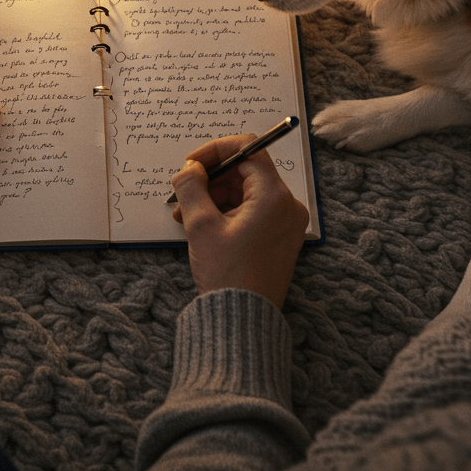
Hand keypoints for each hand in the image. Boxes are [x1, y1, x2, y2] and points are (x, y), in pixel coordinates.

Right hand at [170, 134, 308, 308]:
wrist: (243, 320)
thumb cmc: (227, 274)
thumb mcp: (201, 226)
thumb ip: (192, 188)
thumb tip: (189, 169)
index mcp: (274, 197)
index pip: (248, 150)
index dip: (215, 151)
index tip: (191, 164)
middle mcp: (287, 206)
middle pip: (246, 172)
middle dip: (211, 179)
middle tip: (183, 193)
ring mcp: (286, 223)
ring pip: (245, 193)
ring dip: (214, 198)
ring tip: (184, 217)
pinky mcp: (279, 238)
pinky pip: (251, 212)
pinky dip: (226, 213)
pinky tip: (200, 227)